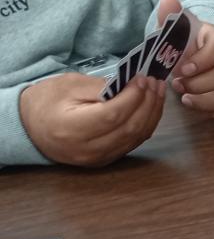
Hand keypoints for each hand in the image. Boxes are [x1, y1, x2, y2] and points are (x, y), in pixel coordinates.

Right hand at [18, 73, 165, 166]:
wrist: (30, 128)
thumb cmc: (47, 102)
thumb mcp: (68, 85)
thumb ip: (100, 86)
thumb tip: (131, 85)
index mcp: (72, 128)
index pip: (113, 114)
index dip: (133, 97)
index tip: (143, 79)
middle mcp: (88, 148)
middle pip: (130, 128)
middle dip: (148, 103)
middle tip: (155, 83)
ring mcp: (99, 158)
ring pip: (136, 137)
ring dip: (152, 114)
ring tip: (158, 92)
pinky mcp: (107, 159)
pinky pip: (133, 142)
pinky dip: (146, 124)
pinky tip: (150, 107)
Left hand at [157, 0, 213, 119]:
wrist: (207, 57)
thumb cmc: (191, 46)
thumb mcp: (179, 30)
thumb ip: (172, 17)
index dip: (202, 61)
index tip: (182, 69)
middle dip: (198, 85)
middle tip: (178, 86)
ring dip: (205, 101)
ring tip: (186, 99)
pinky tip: (201, 107)